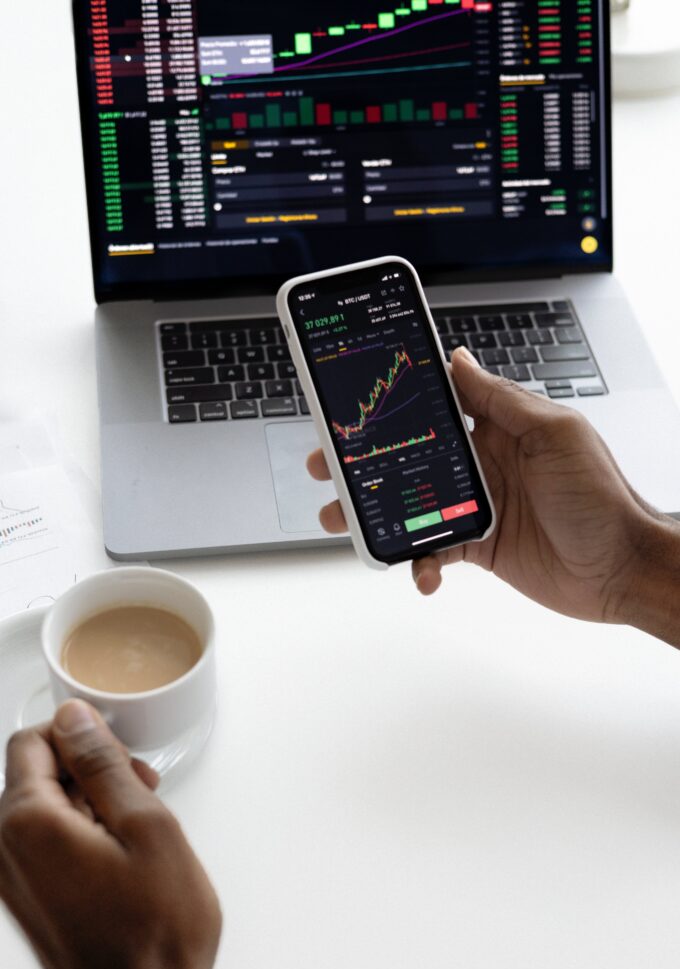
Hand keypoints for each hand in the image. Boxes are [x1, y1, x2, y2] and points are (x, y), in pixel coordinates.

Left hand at [0, 700, 221, 968]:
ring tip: (138, 826)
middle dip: (88, 769)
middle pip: (35, 774)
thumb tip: (75, 717)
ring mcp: (12, 881)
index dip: (80, 735)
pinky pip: (44, 844)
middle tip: (140, 790)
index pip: (33, 741)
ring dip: (88, 802)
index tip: (119, 754)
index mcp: (27, 824)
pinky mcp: (27, 902)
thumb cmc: (155, 928)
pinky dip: (80, 834)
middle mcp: (5, 852)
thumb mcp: (145, 824)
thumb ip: (103, 763)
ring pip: (43, 808)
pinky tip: (122, 852)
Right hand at [308, 347, 672, 626]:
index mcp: (498, 428)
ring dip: (374, 511)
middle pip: (408, 455)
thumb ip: (502, 399)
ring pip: (409, 503)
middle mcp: (482, 463)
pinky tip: (420, 571)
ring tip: (342, 517)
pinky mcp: (478, 546)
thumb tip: (460, 359)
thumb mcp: (554, 433)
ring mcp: (477, 505)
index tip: (355, 394)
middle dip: (364, 458)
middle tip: (327, 461)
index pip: (437, 403)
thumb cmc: (601, 495)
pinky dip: (419, 562)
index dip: (396, 397)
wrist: (622, 567)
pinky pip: (433, 550)